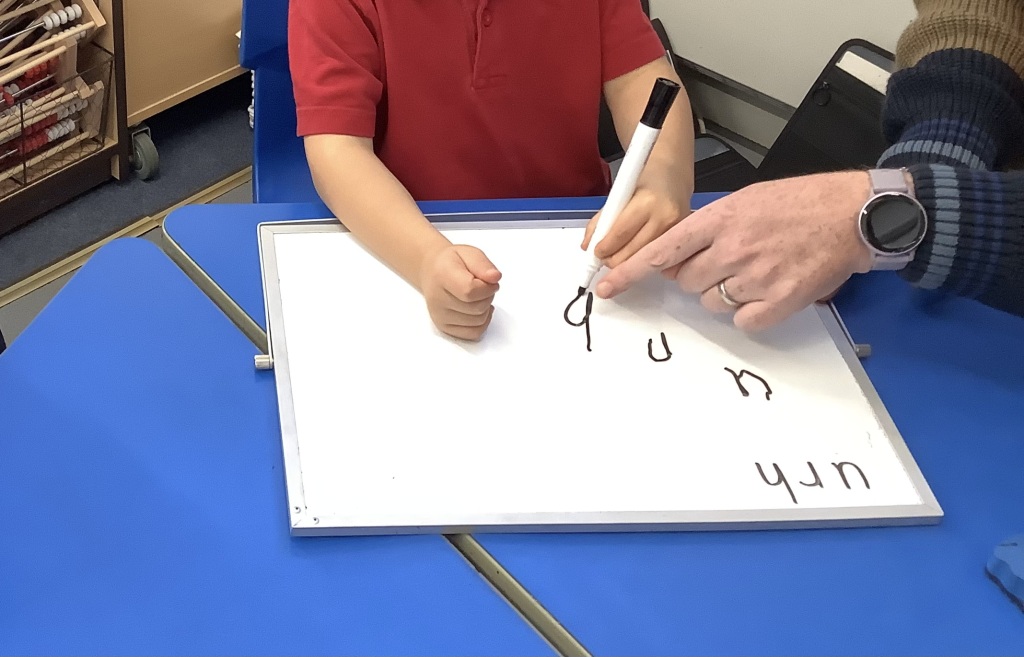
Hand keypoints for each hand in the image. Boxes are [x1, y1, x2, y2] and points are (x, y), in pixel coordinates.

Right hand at [420, 245, 501, 340]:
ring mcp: (440, 316)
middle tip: (483, 286)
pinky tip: (478, 310)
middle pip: (477, 308)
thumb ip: (483, 265)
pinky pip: (474, 333)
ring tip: (477, 296)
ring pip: (478, 321)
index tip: (488, 280)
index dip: (487, 287)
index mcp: (442, 276)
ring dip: (485, 309)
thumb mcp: (470, 253)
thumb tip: (495, 278)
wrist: (432, 271)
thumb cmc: (452, 262)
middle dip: (488, 296)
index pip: (470, 291)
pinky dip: (482, 322)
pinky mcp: (444, 327)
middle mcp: (437, 299)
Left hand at [581, 163, 691, 267]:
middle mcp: (664, 218)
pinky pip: (657, 258)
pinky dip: (642, 259)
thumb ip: (602, 220)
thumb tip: (587, 246)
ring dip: (627, 262)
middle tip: (604, 257)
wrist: (674, 176)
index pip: (620, 234)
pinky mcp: (682, 241)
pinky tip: (636, 252)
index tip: (596, 252)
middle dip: (613, 260)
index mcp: (646, 202)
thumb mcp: (619, 194)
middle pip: (632, 254)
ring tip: (619, 253)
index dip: (605, 248)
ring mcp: (676, 232)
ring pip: (644, 260)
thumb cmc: (644, 183)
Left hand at [595, 171, 874, 331]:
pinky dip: (750, 311)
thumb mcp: (745, 201)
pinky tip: (767, 290)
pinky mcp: (779, 301)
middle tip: (725, 262)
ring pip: (711, 303)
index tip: (608, 288)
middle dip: (698, 277)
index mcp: (720, 218)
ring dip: (723, 293)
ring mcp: (756, 277)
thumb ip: (706, 229)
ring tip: (755, 271)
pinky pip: (743, 321)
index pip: (662, 251)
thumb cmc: (799, 204)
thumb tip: (675, 260)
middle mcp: (733, 248)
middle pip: (686, 283)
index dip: (630, 272)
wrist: (852, 213)